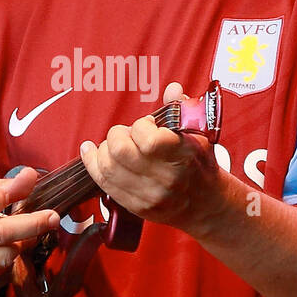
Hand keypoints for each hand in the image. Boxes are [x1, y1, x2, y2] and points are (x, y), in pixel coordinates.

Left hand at [78, 81, 220, 235]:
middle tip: (126, 134)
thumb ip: (183, 110)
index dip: (140, 126)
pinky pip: (104, 184)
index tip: (146, 125)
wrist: (206, 204)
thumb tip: (172, 90)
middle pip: (120, 152)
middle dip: (116, 136)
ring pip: (108, 168)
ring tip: (114, 145)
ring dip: (103, 150)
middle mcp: (165, 178)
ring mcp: (149, 195)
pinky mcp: (136, 206)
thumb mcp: (199, 135)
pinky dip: (93, 165)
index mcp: (182, 156)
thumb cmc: (200, 166)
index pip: (148, 139)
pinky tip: (91, 152)